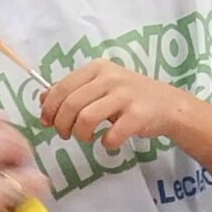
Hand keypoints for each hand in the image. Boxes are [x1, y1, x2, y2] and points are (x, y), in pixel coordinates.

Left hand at [39, 60, 189, 152]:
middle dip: (63, 125)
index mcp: (97, 68)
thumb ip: (74, 90)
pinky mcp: (138, 115)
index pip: (62, 88)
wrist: (169, 105)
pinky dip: (107, 143)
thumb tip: (43, 98)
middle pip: (72, 104)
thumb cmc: (131, 97)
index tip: (47, 122)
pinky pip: (112, 134)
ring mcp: (125, 95)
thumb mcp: (101, 87)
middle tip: (66, 135)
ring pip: (87, 118)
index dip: (50, 108)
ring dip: (81, 134)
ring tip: (87, 138)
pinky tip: (110, 142)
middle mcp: (110, 78)